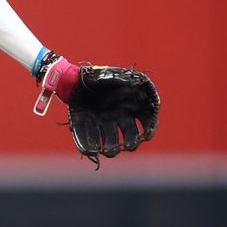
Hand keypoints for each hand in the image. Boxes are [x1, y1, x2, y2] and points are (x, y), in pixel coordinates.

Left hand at [33, 51, 160, 165]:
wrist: (76, 78)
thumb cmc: (99, 75)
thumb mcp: (113, 75)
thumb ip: (123, 79)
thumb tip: (133, 82)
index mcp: (131, 105)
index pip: (147, 120)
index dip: (150, 129)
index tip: (147, 135)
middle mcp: (120, 117)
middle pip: (131, 135)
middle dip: (131, 143)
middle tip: (126, 147)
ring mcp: (104, 122)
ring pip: (112, 140)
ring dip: (111, 148)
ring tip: (106, 151)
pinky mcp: (88, 125)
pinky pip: (90, 138)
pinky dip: (89, 145)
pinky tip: (90, 151)